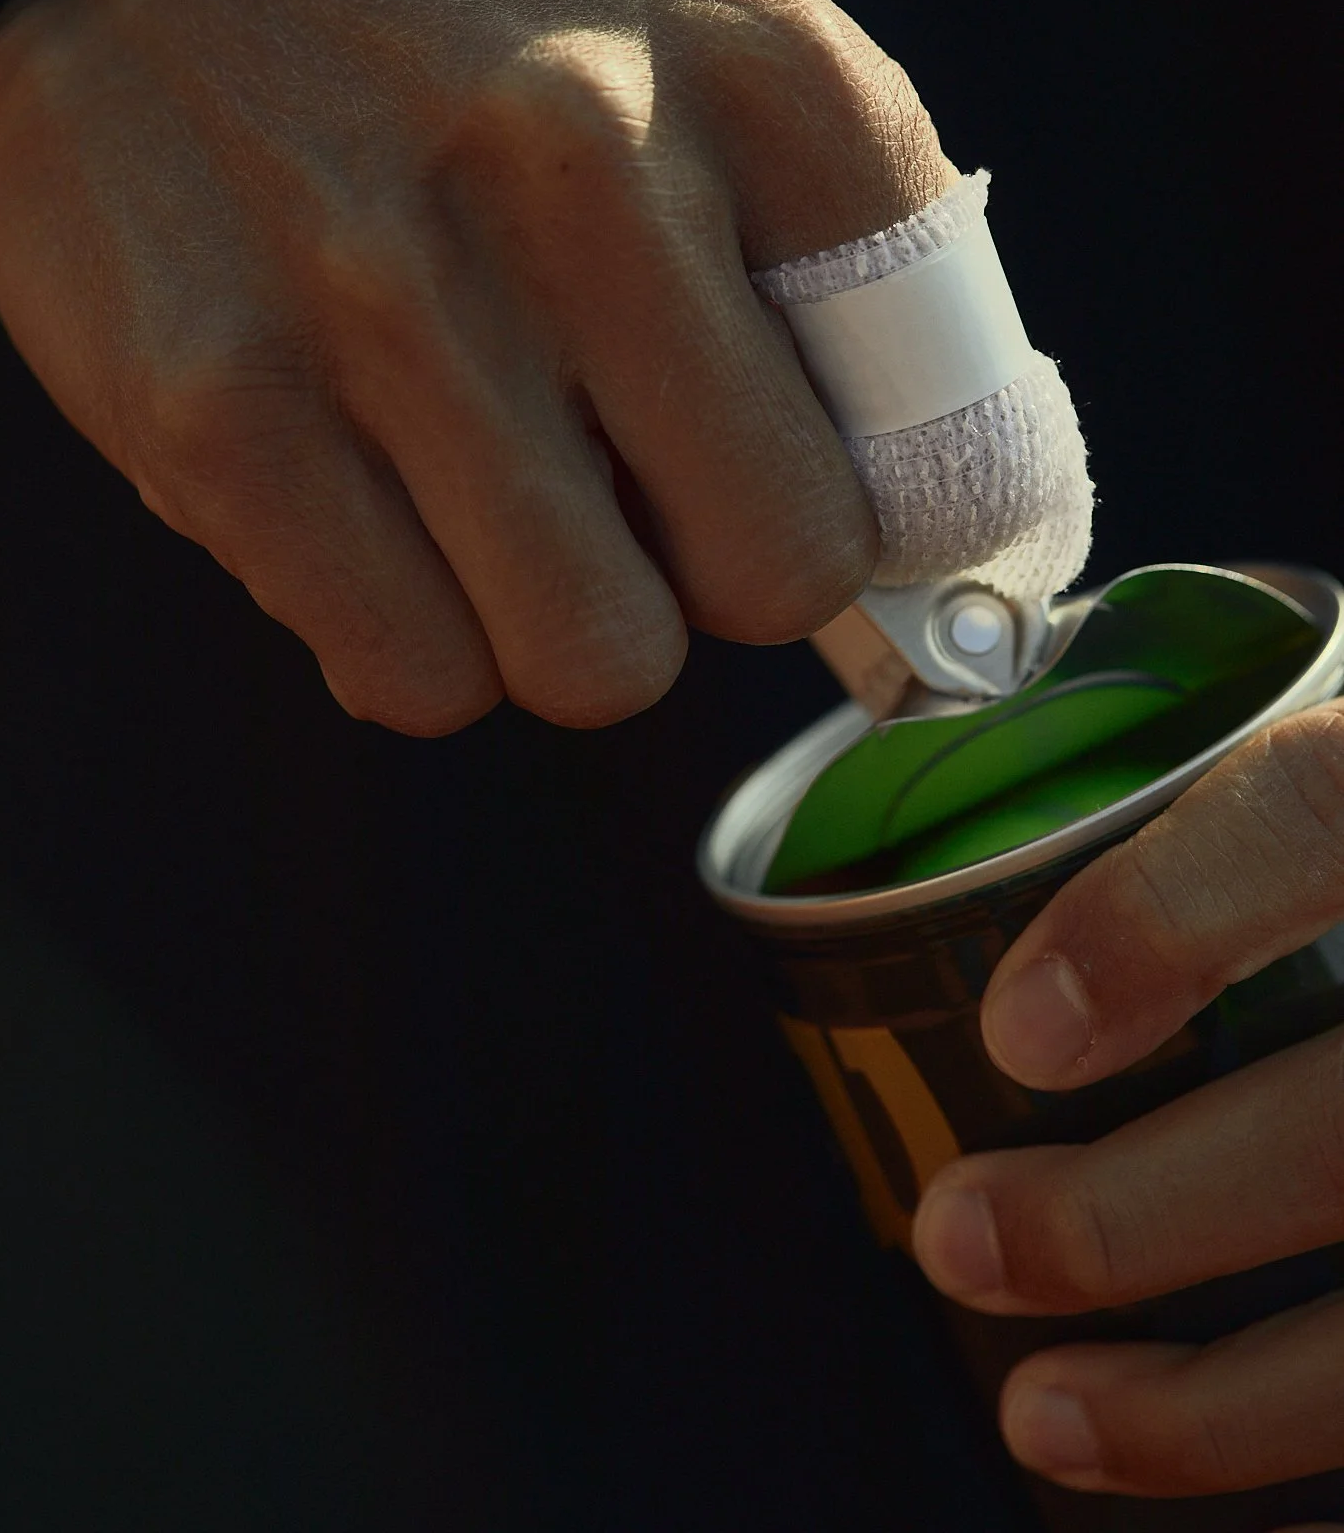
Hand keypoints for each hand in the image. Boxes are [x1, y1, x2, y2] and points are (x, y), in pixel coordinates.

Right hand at [0, 0, 950, 732]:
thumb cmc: (458, 64)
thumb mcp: (683, 70)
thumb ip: (832, 277)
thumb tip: (924, 557)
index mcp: (754, 64)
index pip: (945, 404)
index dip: (893, 493)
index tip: (818, 495)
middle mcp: (587, 157)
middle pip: (777, 570)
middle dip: (713, 575)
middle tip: (630, 495)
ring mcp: (392, 292)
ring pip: (597, 662)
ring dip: (556, 620)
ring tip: (483, 491)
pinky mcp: (220, 410)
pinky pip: (416, 680)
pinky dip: (412, 639)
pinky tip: (368, 509)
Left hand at [912, 699, 1343, 1504]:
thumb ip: (1299, 809)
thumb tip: (1090, 913)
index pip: (1324, 806)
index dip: (1164, 917)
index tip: (1020, 1029)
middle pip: (1343, 1130)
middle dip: (1133, 1214)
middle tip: (963, 1239)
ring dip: (1219, 1407)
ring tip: (1053, 1415)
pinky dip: (1337, 1475)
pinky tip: (1264, 1502)